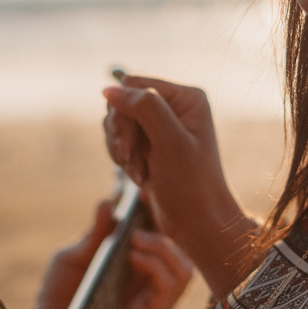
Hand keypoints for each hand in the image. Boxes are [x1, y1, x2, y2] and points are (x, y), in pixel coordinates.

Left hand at [21, 200, 192, 308]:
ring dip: (163, 247)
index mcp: (138, 272)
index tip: (148, 193)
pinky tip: (135, 256)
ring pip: (184, 271)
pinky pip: (169, 288)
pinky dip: (156, 266)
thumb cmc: (58, 298)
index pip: (165, 242)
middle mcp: (151, 289)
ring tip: (136, 238)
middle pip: (182, 254)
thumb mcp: (76, 256)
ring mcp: (154, 307)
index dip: (162, 217)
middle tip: (146, 213)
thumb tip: (108, 202)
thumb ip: (96, 233)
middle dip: (167, 229)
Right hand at [102, 75, 260, 296]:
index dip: (123, 113)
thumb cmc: (192, 185)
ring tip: (138, 173)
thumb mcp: (170, 143)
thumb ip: (144, 109)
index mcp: (187, 97)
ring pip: (117, 123)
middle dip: (122, 135)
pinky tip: (139, 177)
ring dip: (121, 150)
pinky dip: (123, 159)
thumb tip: (109, 90)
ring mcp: (162, 125)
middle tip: (131, 162)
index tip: (128, 146)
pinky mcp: (151, 144)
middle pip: (122, 103)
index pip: (133, 85)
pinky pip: (120, 139)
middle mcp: (175, 106)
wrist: (198, 224)